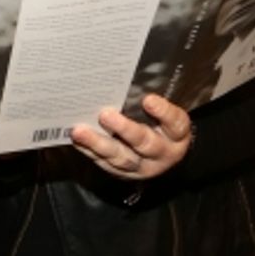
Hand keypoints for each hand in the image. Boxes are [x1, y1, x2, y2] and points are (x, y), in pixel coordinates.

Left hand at [70, 94, 192, 180]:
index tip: (148, 99)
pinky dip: (89, 151)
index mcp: (177, 135)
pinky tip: (77, 139)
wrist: (161, 156)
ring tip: (79, 131)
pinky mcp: (123, 173)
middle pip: (145, 144)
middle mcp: (162, 154)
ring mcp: (142, 167)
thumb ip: (151, 101)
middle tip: (105, 115)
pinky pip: (105, 163)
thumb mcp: (165, 114)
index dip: (163, 112)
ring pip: (121, 158)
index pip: (175, 123)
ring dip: (98, 144)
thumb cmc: (160, 124)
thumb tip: (125, 81)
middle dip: (124, 129)